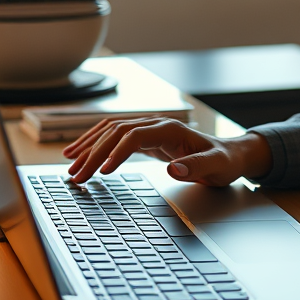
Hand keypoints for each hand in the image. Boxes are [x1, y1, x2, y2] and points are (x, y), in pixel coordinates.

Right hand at [62, 117, 272, 185]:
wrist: (229, 155)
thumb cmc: (223, 161)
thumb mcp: (217, 167)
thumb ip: (197, 166)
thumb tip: (175, 169)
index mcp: (172, 129)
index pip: (135, 136)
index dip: (118, 151)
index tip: (104, 171)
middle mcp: (157, 124)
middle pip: (117, 132)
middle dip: (94, 153)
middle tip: (76, 176)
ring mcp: (150, 129)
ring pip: (111, 131)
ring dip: (89, 147)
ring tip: (69, 165)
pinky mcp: (146, 138)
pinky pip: (114, 137)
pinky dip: (95, 144)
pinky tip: (80, 154)